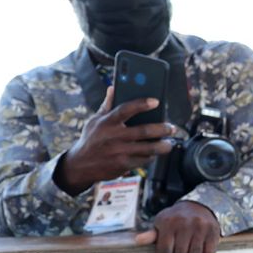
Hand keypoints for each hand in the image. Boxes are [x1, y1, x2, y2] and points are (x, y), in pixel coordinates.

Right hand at [55, 87, 175, 195]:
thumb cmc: (91, 139)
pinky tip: (155, 153)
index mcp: (107, 122)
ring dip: (163, 145)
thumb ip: (107, 105)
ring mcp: (119, 152)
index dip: (142, 104)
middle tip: (171, 127)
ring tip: (169, 143)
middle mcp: (114, 136)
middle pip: (144, 131)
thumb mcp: (95, 121)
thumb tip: (113, 87)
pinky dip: (152, 156)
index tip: (156, 101)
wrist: (80, 165)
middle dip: (162, 129)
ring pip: (148, 148)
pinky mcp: (123, 165)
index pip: (126, 109)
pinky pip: (144, 160)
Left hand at [133, 201, 219, 252]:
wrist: (198, 206)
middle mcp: (185, 224)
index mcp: (168, 223)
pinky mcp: (213, 231)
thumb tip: (138, 241)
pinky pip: (208, 252)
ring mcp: (200, 227)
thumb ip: (151, 235)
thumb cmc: (176, 219)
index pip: (165, 250)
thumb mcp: (162, 223)